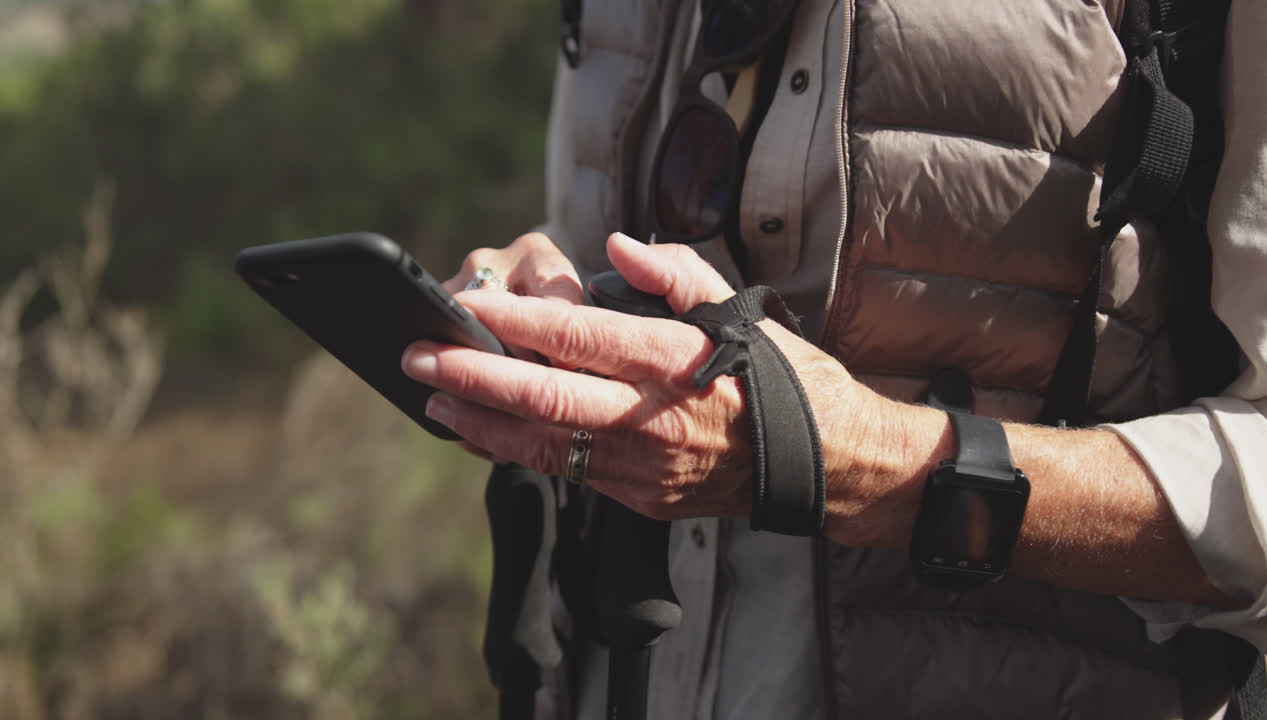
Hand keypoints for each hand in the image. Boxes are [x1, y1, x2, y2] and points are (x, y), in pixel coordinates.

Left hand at [404, 233, 875, 521]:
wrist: (826, 463)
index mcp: (673, 359)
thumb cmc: (782, 378)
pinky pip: (566, 472)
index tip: (465, 306)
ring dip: (480, 423)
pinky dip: (519, 452)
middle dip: (470, 376)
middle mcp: (650, 415)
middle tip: (416, 359)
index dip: (512, 320)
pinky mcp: (641, 496)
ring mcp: (643, 464)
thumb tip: (613, 247)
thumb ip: (673, 272)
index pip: (575, 335)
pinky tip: (486, 435)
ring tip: (433, 402)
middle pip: (541, 395)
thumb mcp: (739, 309)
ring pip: (542, 445)